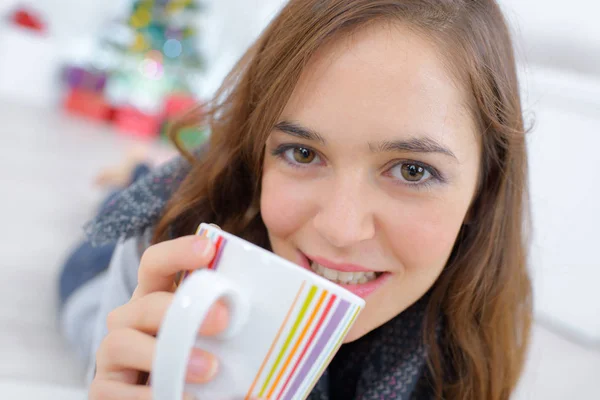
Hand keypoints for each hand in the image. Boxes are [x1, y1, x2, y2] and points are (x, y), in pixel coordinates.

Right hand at [89, 235, 228, 399]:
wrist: (179, 399)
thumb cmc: (201, 365)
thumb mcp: (215, 338)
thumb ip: (226, 316)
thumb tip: (264, 297)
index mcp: (156, 299)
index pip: (156, 264)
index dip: (177, 252)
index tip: (207, 248)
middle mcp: (129, 321)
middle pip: (145, 303)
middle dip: (181, 309)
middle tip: (223, 320)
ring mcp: (111, 355)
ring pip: (122, 342)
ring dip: (164, 354)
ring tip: (209, 370)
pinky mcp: (103, 390)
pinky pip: (114, 391)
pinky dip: (148, 396)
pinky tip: (183, 399)